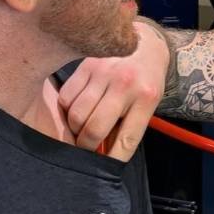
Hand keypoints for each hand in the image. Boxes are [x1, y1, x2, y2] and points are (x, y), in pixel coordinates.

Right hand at [58, 20, 166, 159]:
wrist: (145, 45)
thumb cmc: (145, 83)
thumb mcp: (147, 106)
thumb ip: (126, 129)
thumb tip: (101, 157)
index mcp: (146, 98)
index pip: (126, 140)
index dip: (112, 160)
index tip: (103, 169)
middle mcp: (124, 84)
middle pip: (94, 130)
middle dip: (87, 146)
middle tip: (87, 147)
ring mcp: (104, 72)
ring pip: (77, 115)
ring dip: (76, 128)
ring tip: (82, 127)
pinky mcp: (86, 65)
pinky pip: (66, 98)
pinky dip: (68, 109)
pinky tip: (77, 107)